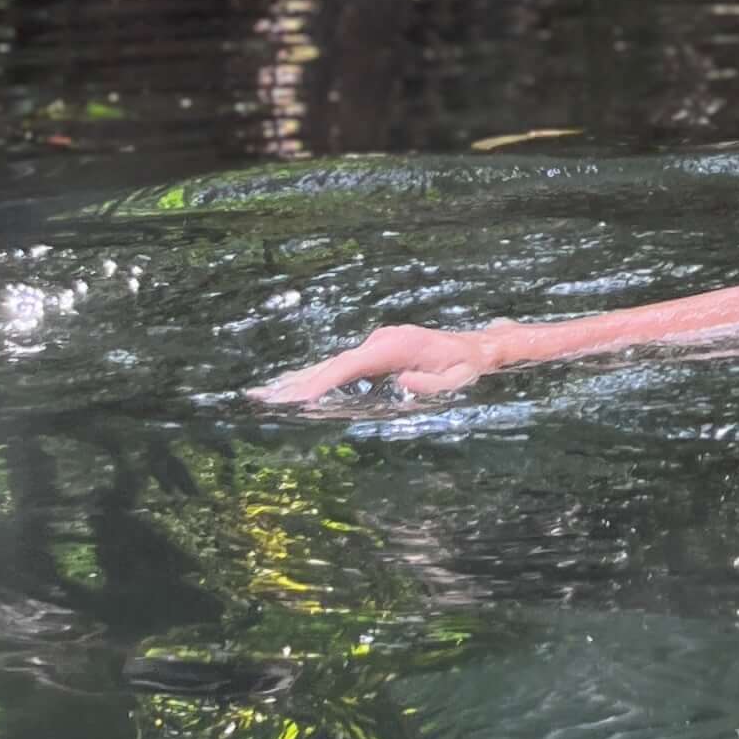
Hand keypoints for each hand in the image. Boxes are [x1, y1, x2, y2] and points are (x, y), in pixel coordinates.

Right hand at [256, 321, 504, 405]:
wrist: (478, 346)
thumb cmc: (467, 366)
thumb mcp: (457, 379)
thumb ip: (431, 382)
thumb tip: (401, 379)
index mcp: (396, 346)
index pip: (350, 366)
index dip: (322, 381)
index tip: (297, 397)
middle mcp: (381, 340)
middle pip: (332, 363)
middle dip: (298, 382)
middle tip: (261, 397)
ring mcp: (377, 343)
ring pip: (332, 362)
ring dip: (300, 378)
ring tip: (265, 393)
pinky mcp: (376, 349)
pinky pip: (341, 364)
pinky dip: (316, 375)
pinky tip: (295, 386)